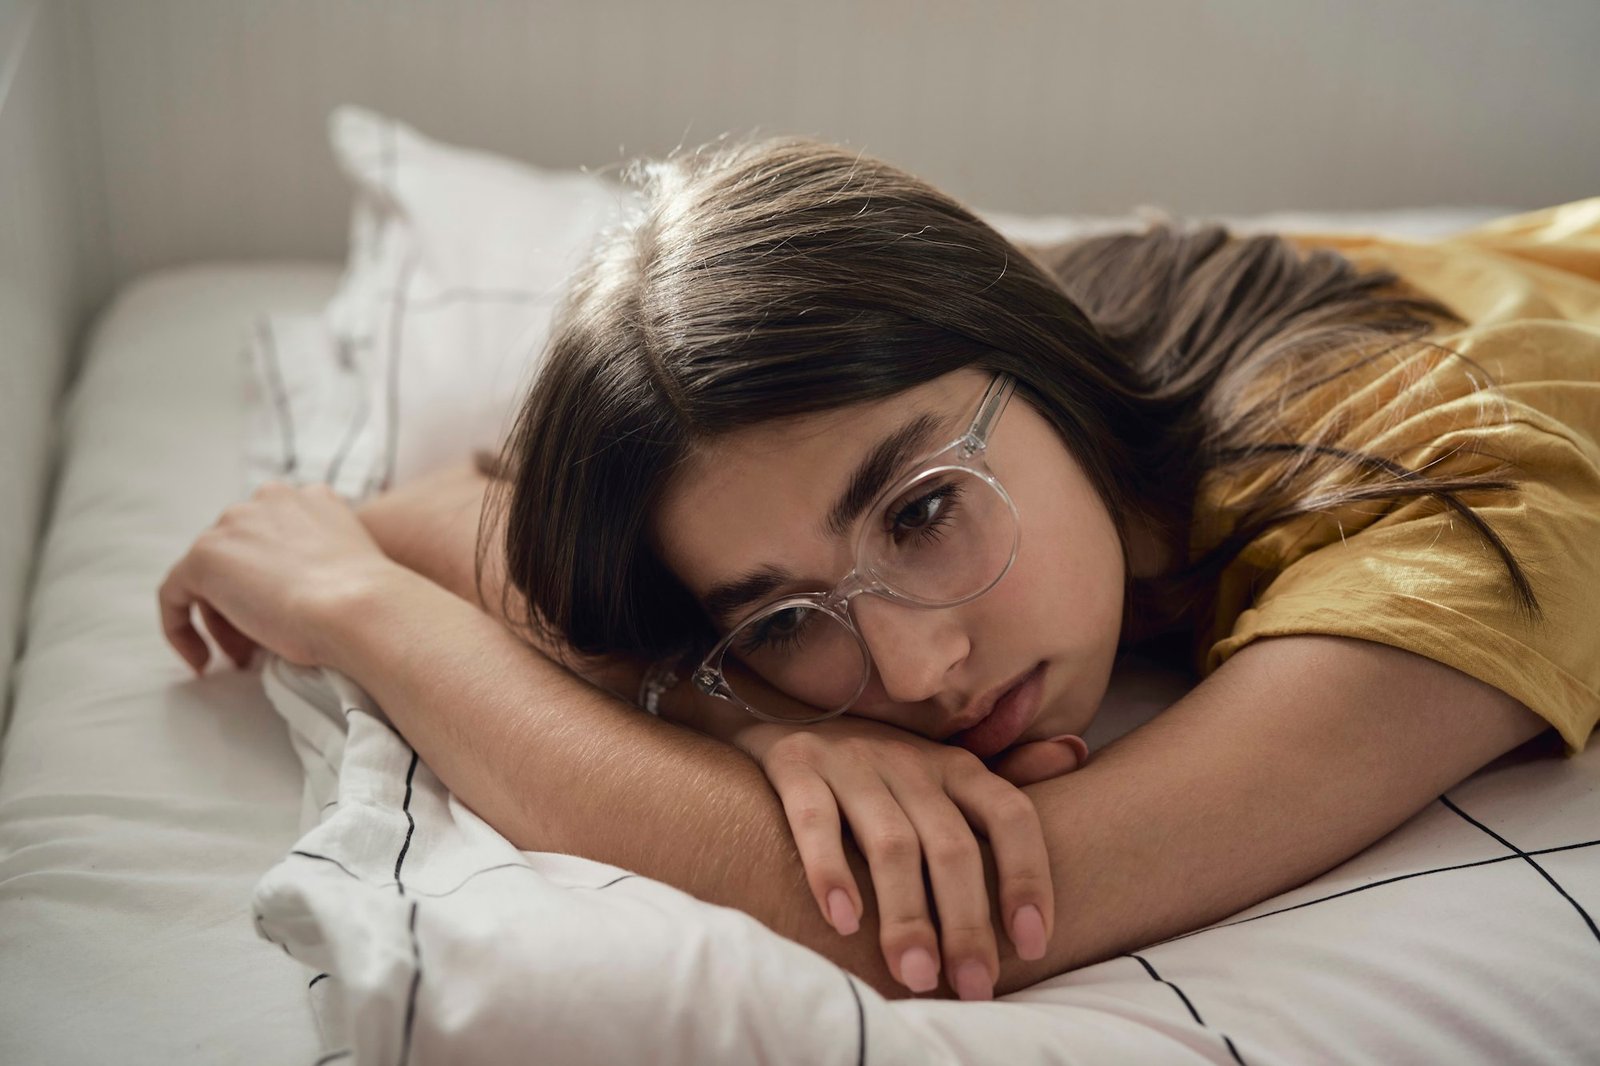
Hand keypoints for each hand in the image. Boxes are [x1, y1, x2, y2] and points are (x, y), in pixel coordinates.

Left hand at [158, 481, 402, 673]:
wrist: (361, 608)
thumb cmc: (368, 602)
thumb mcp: (351, 568)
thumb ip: (324, 565)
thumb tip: (303, 596)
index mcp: (312, 499)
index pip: (274, 540)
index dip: (272, 584)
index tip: (282, 619)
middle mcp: (270, 499)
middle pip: (240, 556)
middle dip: (244, 603)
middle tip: (259, 647)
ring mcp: (235, 524)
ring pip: (210, 575)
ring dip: (222, 619)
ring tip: (240, 659)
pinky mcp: (205, 557)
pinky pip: (174, 592)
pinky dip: (180, 627)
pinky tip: (201, 659)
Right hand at [719, 665, 1085, 1000]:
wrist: (774, 711)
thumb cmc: (873, 764)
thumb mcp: (941, 765)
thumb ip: (1006, 773)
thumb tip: (1075, 753)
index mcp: (955, 766)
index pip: (1009, 815)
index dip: (1027, 876)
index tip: (1032, 943)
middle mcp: (910, 761)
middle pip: (951, 845)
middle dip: (966, 921)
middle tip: (973, 985)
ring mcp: (851, 761)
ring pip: (890, 843)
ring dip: (906, 913)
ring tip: (915, 973)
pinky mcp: (795, 766)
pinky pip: (816, 820)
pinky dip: (830, 870)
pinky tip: (843, 920)